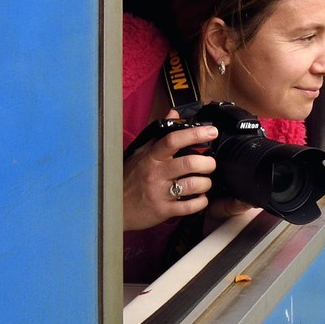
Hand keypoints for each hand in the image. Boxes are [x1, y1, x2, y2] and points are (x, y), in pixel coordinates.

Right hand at [122, 114, 218, 230]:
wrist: (113, 207)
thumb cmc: (130, 178)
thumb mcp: (140, 153)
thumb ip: (159, 134)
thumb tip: (174, 113)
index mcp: (151, 157)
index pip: (173, 140)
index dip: (195, 134)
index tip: (211, 131)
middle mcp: (156, 173)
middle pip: (190, 163)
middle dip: (208, 163)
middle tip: (209, 164)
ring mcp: (159, 193)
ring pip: (194, 185)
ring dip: (206, 183)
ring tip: (204, 182)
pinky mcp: (163, 210)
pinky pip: (190, 206)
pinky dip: (201, 201)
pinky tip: (199, 198)